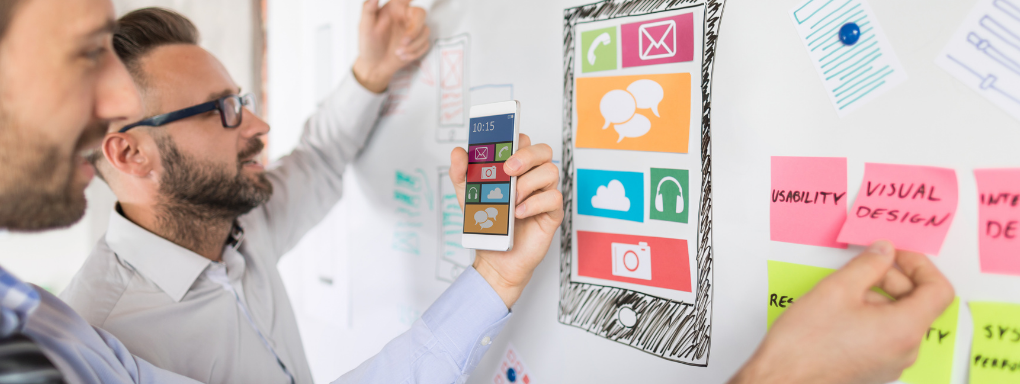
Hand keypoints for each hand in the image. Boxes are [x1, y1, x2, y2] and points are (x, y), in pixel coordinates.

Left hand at [352, 0, 430, 92]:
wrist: (375, 66)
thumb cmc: (369, 45)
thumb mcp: (365, 27)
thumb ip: (368, 9)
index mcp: (394, 8)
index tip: (411, 2)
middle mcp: (405, 17)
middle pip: (421, 14)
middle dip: (414, 30)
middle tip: (404, 42)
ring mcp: (413, 30)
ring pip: (425, 31)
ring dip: (413, 45)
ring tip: (398, 53)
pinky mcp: (418, 42)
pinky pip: (425, 44)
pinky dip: (414, 53)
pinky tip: (402, 56)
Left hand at [449, 134, 562, 308]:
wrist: (494, 259)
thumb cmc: (487, 224)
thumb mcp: (467, 196)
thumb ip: (461, 173)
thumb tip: (458, 152)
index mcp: (515, 169)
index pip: (523, 141)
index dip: (515, 139)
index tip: (501, 145)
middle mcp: (532, 177)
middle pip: (543, 150)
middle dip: (527, 155)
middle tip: (509, 169)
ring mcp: (544, 194)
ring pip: (551, 171)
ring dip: (528, 183)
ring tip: (511, 199)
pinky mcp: (552, 213)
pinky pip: (554, 198)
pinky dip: (534, 203)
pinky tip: (519, 213)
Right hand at [729, 241, 954, 383]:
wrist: (782, 378)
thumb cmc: (805, 344)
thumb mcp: (837, 289)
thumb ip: (868, 264)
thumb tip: (884, 252)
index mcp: (904, 330)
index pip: (938, 290)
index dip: (920, 265)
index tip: (898, 255)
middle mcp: (905, 350)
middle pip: (918, 304)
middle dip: (894, 279)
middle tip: (864, 266)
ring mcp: (891, 362)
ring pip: (899, 318)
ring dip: (879, 297)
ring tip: (844, 291)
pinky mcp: (875, 368)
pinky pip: (886, 334)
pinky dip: (871, 315)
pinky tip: (841, 310)